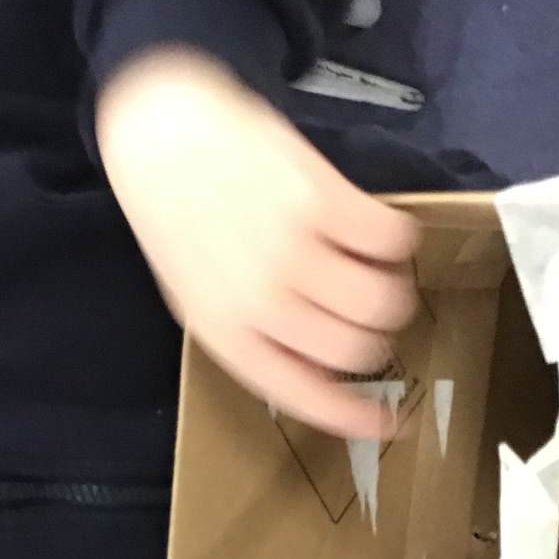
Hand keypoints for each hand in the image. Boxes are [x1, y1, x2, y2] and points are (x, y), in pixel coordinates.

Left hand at [96, 48, 420, 438]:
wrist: (163, 135)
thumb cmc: (180, 219)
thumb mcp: (197, 295)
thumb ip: (251, 337)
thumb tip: (314, 372)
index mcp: (226, 332)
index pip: (304, 393)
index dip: (352, 416)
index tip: (384, 423)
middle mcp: (261, 299)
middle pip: (356, 350)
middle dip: (372, 339)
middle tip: (366, 315)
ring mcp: (293, 247)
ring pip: (382, 301)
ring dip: (390, 291)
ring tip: (373, 272)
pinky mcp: (321, 196)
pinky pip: (391, 240)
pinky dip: (395, 241)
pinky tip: (374, 231)